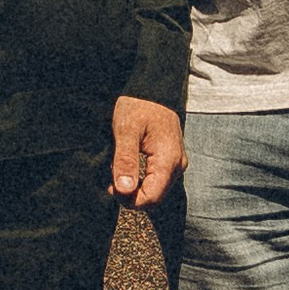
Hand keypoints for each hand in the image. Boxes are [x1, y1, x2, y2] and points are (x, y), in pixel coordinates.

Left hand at [110, 97, 184, 211]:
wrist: (153, 88)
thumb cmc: (138, 105)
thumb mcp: (126, 130)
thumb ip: (126, 160)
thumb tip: (124, 190)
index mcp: (168, 160)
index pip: (152, 198)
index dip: (130, 201)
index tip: (111, 188)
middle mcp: (177, 165)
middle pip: (155, 198)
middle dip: (132, 196)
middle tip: (111, 181)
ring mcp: (176, 164)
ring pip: (156, 191)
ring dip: (136, 189)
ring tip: (118, 170)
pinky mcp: (171, 160)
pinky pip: (157, 180)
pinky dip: (141, 180)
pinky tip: (127, 168)